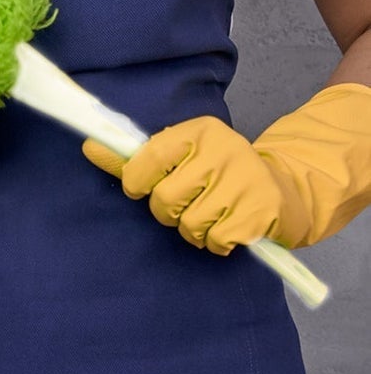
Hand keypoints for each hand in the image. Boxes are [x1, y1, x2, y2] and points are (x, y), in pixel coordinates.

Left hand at [82, 117, 308, 253]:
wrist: (283, 188)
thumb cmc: (219, 171)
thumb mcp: (182, 154)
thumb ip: (137, 157)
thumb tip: (89, 148)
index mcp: (199, 130)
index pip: (151, 156)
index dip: (136, 179)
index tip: (138, 189)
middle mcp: (223, 150)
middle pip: (167, 198)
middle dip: (166, 212)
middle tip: (181, 206)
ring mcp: (245, 180)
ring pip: (190, 223)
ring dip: (192, 230)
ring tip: (206, 217)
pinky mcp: (261, 211)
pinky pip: (217, 240)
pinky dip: (215, 243)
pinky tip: (226, 229)